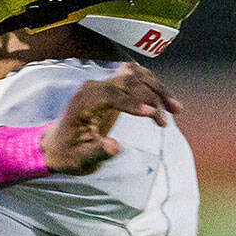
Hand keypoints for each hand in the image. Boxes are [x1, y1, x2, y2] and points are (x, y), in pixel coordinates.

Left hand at [42, 63, 181, 174]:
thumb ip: (97, 153)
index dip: (132, 102)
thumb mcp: (80, 160)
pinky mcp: (113, 88)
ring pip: (135, 75)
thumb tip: (115, 147)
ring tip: (176, 110)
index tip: (153, 115)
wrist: (58, 145)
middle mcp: (92, 89)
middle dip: (151, 96)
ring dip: (158, 89)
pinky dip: (154, 87)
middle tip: (166, 120)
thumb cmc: (68, 153)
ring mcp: (103, 85)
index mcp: (82, 103)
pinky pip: (136, 78)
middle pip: (127, 80)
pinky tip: (167, 103)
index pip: (109, 94)